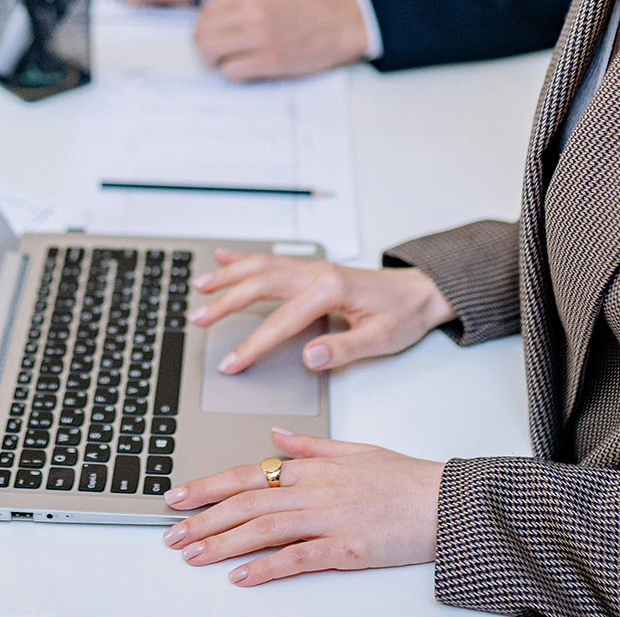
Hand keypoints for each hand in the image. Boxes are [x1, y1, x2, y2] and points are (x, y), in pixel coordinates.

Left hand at [162, 429, 444, 586]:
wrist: (444, 502)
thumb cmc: (404, 479)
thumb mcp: (353, 450)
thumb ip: (309, 446)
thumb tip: (275, 438)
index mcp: (312, 467)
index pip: (248, 474)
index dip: (208, 486)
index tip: (179, 496)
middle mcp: (313, 490)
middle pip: (246, 502)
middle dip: (203, 519)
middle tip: (172, 533)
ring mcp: (327, 519)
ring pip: (262, 528)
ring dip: (222, 543)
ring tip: (192, 555)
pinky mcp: (345, 548)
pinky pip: (297, 558)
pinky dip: (266, 567)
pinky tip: (242, 576)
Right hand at [191, 248, 453, 373]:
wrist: (421, 291)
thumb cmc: (403, 315)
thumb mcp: (380, 340)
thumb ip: (342, 349)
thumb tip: (308, 357)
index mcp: (331, 290)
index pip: (282, 322)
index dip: (253, 345)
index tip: (232, 362)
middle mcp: (318, 274)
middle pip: (261, 286)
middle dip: (226, 303)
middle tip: (197, 319)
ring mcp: (313, 268)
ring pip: (261, 268)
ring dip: (229, 276)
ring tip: (200, 287)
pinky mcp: (313, 270)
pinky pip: (272, 260)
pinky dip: (245, 258)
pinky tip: (225, 256)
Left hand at [193, 0, 368, 80]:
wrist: (343, 23)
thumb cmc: (310, 10)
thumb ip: (242, 2)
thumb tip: (212, 21)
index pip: (205, 11)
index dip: (205, 27)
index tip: (214, 35)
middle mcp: (251, 10)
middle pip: (202, 32)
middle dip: (205, 45)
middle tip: (218, 52)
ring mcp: (260, 36)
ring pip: (211, 51)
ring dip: (217, 59)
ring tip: (232, 59)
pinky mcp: (269, 60)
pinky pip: (230, 70)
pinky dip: (233, 72)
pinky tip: (247, 68)